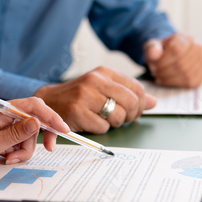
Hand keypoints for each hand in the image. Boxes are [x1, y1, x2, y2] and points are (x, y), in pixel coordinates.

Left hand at [0, 97, 69, 176]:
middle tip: (48, 150)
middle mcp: (2, 113)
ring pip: (28, 134)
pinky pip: (19, 140)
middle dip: (38, 138)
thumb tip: (37, 121)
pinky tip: (5, 158)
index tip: (64, 129)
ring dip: (24, 149)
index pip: (32, 105)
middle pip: (34, 120)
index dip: (51, 116)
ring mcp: (2, 123)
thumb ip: (15, 134)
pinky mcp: (1, 132)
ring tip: (8, 160)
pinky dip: (17, 151)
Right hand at [34, 66, 156, 133]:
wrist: (48, 101)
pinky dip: (100, 129)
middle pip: (131, 102)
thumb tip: (153, 102)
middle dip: (131, 116)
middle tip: (123, 120)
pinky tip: (91, 123)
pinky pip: (103, 127)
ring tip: (104, 120)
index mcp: (104, 73)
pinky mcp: (77, 111)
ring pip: (118, 116)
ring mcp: (85, 96)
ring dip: (115, 123)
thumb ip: (127, 93)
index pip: (137, 88)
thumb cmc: (78, 96)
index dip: (140, 104)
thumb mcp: (102, 89)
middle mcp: (95, 81)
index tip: (134, 112)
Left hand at [144, 33, 201, 87]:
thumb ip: (151, 49)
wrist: (168, 56)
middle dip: (164, 72)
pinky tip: (168, 80)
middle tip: (155, 72)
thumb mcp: (152, 47)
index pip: (176, 51)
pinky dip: (176, 84)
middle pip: (181, 65)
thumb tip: (154, 54)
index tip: (153, 64)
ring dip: (169, 79)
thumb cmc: (160, 51)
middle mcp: (197, 47)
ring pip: (187, 75)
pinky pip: (191, 82)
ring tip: (160, 76)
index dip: (163, 61)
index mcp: (185, 38)